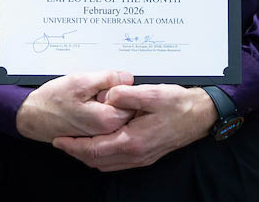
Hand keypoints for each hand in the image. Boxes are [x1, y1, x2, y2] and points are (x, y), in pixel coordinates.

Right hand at [15, 70, 135, 141]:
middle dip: (118, 95)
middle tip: (98, 88)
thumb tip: (127, 78)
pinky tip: (88, 103)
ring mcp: (101, 135)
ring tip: (90, 96)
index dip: (124, 87)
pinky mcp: (95, 135)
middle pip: (127, 108)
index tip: (111, 82)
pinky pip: (107, 119)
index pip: (133, 101)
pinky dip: (102, 109)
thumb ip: (107, 79)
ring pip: (117, 113)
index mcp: (107, 119)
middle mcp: (107, 132)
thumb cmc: (51, 101)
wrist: (32, 116)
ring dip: (109, 102)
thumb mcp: (80, 81)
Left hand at [52, 84, 215, 170]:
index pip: (95, 149)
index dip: (74, 145)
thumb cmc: (178, 104)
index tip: (59, 139)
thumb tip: (107, 96)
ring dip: (88, 155)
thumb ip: (127, 95)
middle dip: (76, 152)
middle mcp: (135, 154)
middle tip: (61, 141)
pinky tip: (97, 144)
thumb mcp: (152, 93)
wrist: (200, 116)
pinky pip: (116, 162)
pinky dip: (101, 156)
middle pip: (97, 161)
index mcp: (133, 141)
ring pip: (106, 164)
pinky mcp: (144, 156)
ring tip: (74, 143)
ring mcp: (140, 158)